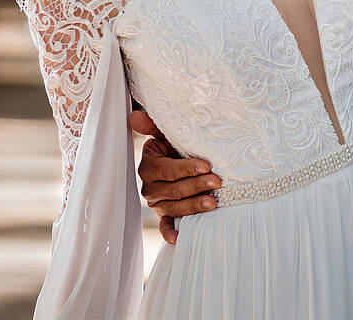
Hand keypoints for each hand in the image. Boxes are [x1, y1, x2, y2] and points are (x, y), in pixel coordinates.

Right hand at [131, 109, 219, 244]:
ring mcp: (157, 203)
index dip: (186, 168)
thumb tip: (134, 115)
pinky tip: (180, 237)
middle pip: (173, 190)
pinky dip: (171, 233)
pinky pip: (166, 225)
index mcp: (150, 166)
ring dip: (194, 207)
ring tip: (214, 203)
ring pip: (174, 207)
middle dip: (197, 186)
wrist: (183, 159)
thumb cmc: (178, 144)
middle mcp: (150, 187)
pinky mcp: (165, 216)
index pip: (168, 170)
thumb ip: (154, 125)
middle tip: (218, 182)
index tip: (206, 165)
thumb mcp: (168, 133)